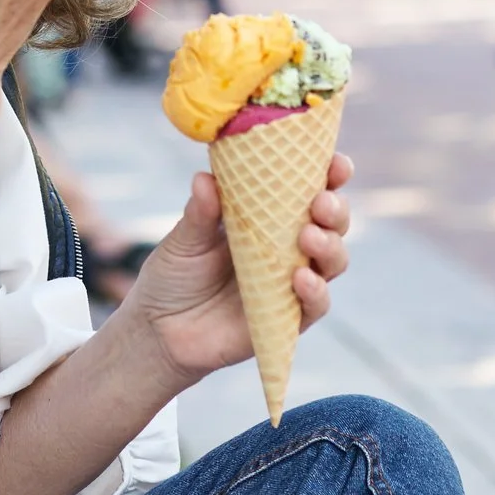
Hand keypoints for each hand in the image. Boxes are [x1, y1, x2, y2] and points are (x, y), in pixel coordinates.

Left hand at [117, 151, 356, 388]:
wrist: (159, 330)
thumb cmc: (174, 276)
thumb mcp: (184, 241)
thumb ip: (199, 213)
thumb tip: (204, 177)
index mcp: (267, 217)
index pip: (309, 190)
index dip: (330, 175)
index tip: (335, 164)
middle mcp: (287, 247)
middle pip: (331, 224)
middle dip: (335, 209)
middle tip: (320, 203)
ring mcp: (291, 282)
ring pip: (333, 261)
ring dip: (330, 246)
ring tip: (308, 237)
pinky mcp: (289, 318)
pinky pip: (317, 304)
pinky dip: (316, 291)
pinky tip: (301, 278)